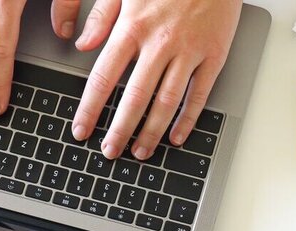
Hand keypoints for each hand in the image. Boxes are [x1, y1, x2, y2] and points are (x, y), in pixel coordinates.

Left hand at [62, 0, 241, 158]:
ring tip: (140, 151)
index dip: (90, 108)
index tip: (82, 130)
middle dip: (120, 130)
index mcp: (133, 26)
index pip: (104, 77)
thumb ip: (101, 15)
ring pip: (166, 101)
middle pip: (135, 97)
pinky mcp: (214, 54)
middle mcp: (160, 43)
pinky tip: (176, 136)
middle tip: (109, 151)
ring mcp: (189, 51)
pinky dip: (187, 119)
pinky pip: (199, 94)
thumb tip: (81, 44)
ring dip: (151, 132)